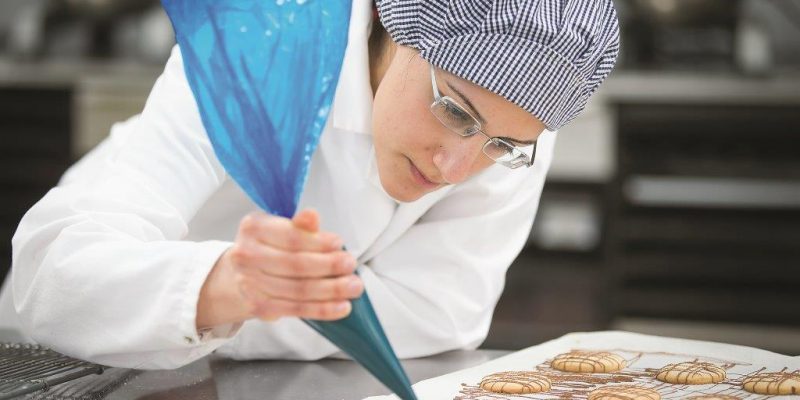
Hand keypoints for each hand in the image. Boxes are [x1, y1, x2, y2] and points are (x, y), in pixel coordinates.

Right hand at [197, 209, 362, 329]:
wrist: (240, 274)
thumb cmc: (268, 247)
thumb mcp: (280, 228)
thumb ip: (299, 226)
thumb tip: (312, 216)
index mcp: (253, 228)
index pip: (290, 237)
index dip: (318, 242)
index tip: (339, 243)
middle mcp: (246, 255)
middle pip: (295, 264)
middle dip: (329, 266)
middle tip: (351, 265)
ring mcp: (250, 283)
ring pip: (298, 289)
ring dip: (331, 290)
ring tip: (354, 287)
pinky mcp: (259, 307)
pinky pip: (296, 309)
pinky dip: (322, 309)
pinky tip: (341, 307)